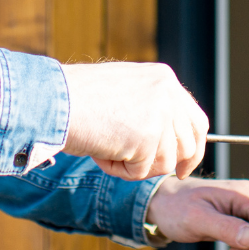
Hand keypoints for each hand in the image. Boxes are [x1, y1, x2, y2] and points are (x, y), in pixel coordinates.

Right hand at [60, 62, 209, 180]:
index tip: (182, 167)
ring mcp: (160, 113)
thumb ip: (150, 107)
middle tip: (142, 170)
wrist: (52, 99)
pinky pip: (141, 172)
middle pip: (187, 144)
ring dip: (135, 165)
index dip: (192, 148)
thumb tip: (170, 139)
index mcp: (164, 78)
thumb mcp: (124, 91)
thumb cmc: (77, 97)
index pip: (196, 119)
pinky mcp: (147, 137)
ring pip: (164, 163)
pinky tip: (100, 151)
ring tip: (106, 148)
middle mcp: (168, 92)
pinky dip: (119, 170)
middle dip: (167, 164)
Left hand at [145, 177, 248, 249]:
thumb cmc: (176, 206)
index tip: (239, 244)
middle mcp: (248, 196)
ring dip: (247, 245)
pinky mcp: (241, 216)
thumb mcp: (198, 219)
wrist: (165, 203)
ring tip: (225, 239)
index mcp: (243, 193)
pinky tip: (229, 240)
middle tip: (230, 244)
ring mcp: (246, 206)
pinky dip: (243, 244)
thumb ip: (226, 228)